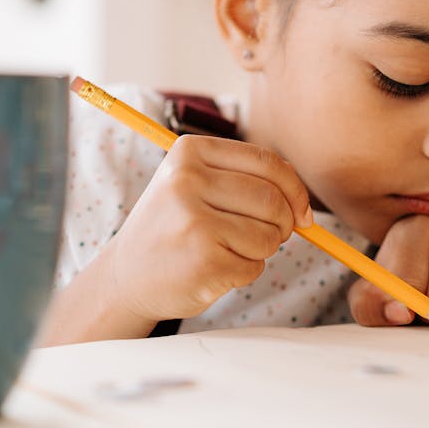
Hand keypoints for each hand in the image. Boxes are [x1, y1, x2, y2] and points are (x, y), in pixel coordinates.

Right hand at [105, 134, 312, 323]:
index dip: (295, 189)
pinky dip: (245, 272)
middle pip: (272, 199)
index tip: (302, 213)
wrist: (126, 276)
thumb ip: (246, 179)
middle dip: (283, 224)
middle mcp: (187, 181)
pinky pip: (255, 266)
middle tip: (271, 237)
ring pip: (268, 235)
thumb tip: (301, 197)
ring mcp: (194, 221)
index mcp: (189, 151)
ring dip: (262, 250)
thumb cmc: (173, 227)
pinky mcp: (204, 260)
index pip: (267, 162)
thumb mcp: (196, 185)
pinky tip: (215, 269)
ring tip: (228, 251)